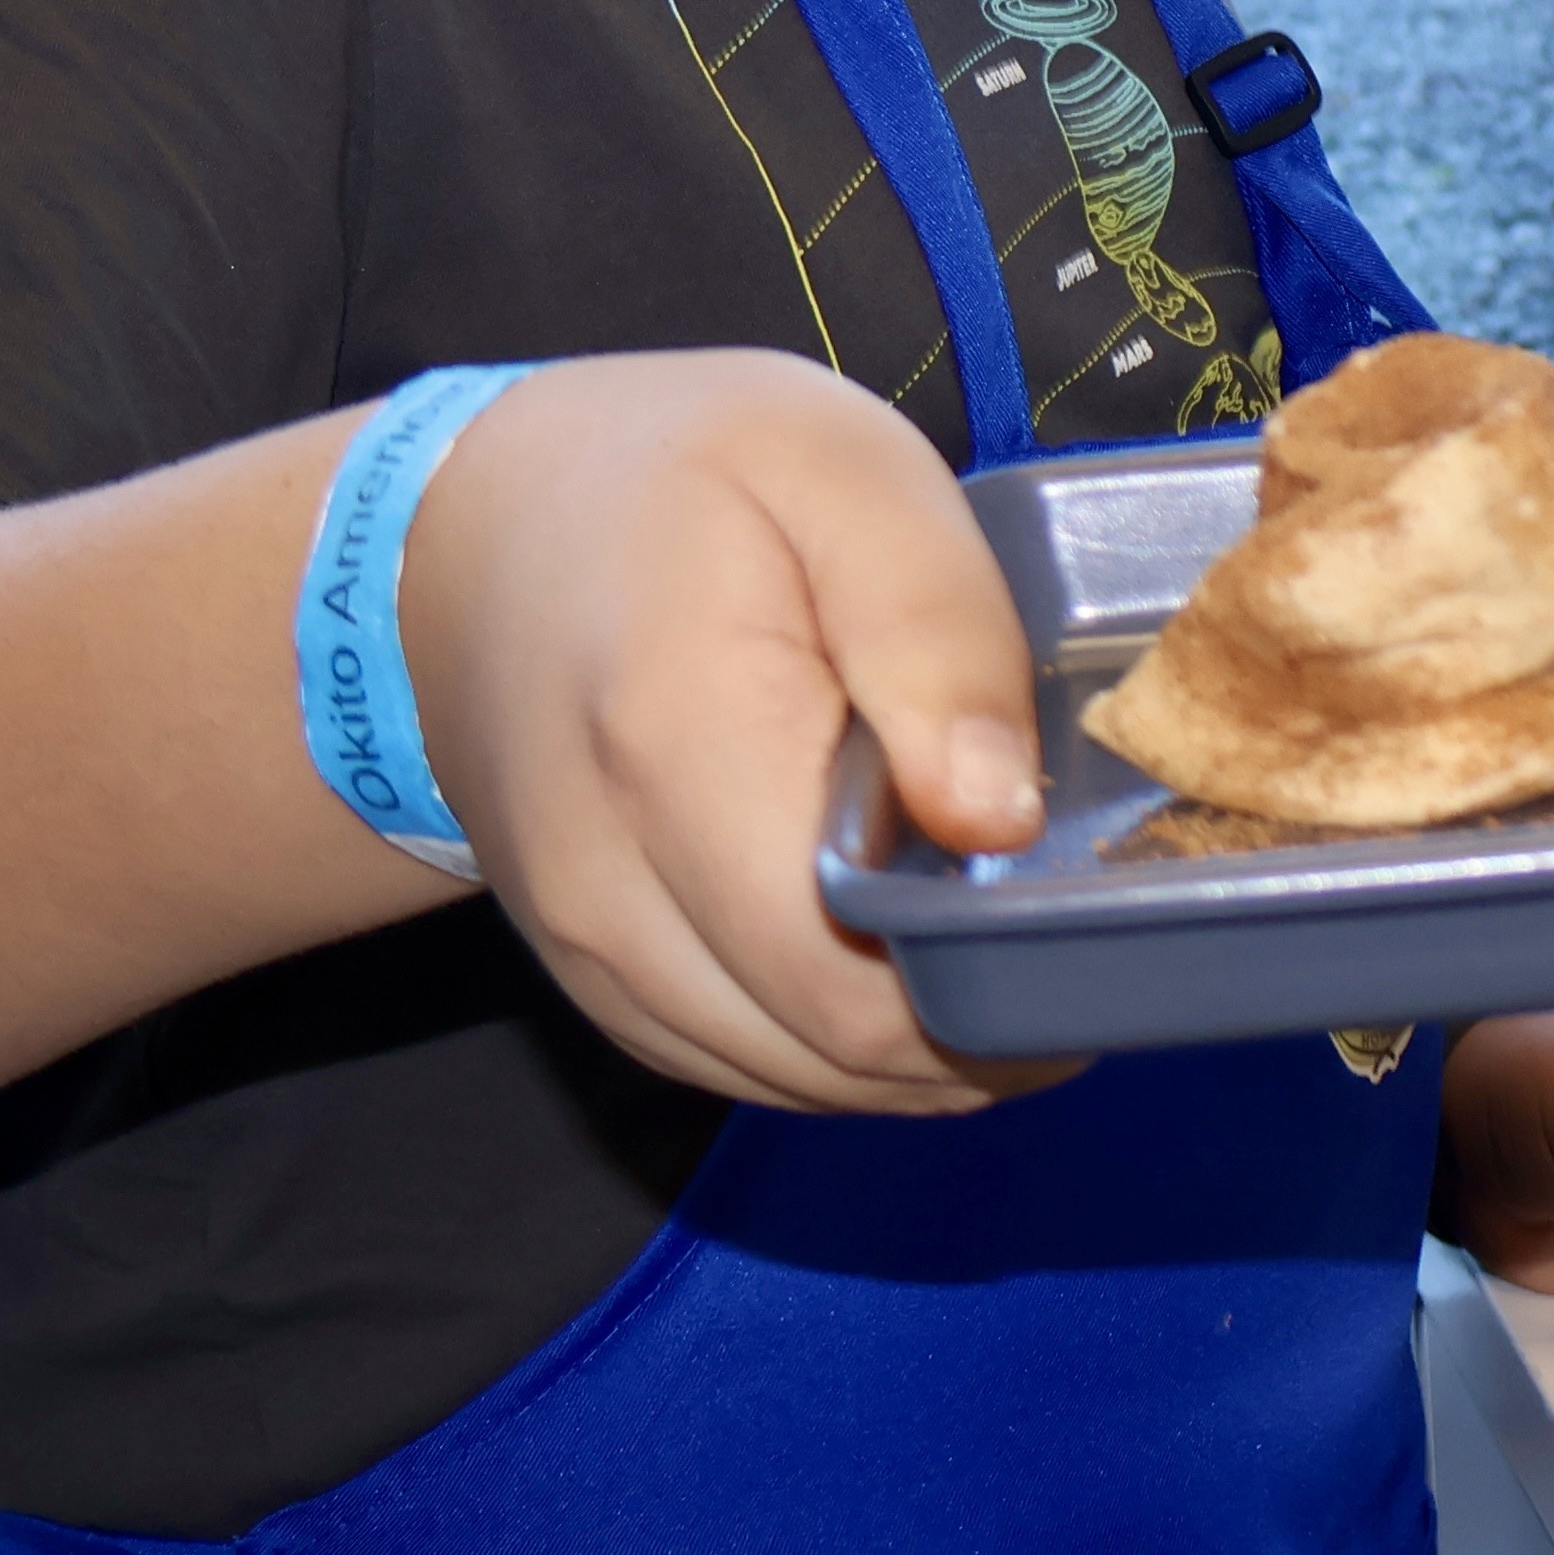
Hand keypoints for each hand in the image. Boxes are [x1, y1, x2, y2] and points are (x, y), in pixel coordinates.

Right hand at [398, 349, 1069, 1121]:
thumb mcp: (841, 474)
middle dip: (980, 1021)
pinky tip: (899, 952)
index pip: (859, 982)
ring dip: (917, 1043)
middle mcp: (606, 887)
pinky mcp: (590, 978)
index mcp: (678, 748)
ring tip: (990, 926)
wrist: (467, 534)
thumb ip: (934, 632)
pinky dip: (841, 1037)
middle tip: (1067, 920)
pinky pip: (744, 1062)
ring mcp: (584, 950)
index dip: (1000, 985)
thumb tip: (997, 821)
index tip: (1086, 913)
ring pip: (798, 1081)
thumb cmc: (680, 479)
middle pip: (840, 1054)